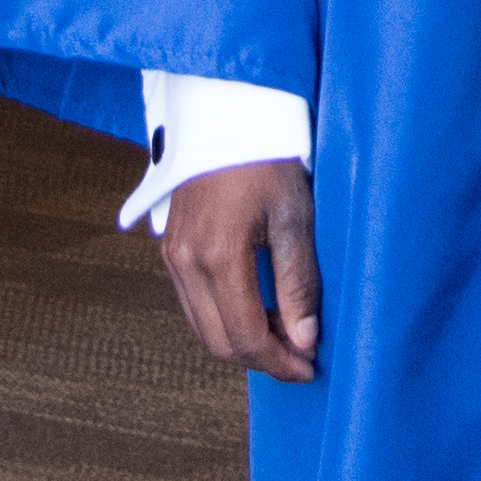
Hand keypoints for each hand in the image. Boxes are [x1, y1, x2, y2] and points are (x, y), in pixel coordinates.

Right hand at [157, 157, 321, 381]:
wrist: (225, 114)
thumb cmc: (265, 158)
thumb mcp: (294, 218)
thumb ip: (299, 283)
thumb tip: (305, 340)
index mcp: (217, 256)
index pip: (245, 337)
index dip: (279, 362)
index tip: (309, 367)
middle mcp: (186, 263)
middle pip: (218, 343)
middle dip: (261, 359)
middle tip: (301, 356)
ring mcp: (172, 256)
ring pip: (203, 328)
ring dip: (242, 341)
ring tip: (284, 333)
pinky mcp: (171, 249)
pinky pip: (194, 304)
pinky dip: (224, 319)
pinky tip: (258, 309)